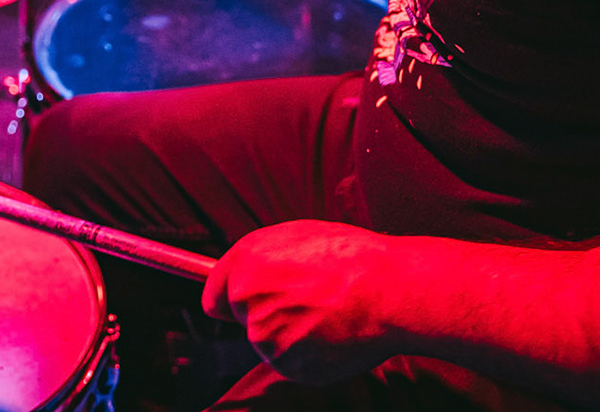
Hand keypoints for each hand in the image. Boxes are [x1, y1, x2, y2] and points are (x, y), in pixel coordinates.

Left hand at [202, 220, 398, 383]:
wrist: (386, 289)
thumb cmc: (352, 257)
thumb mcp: (299, 236)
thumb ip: (263, 259)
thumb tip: (253, 273)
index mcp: (246, 261)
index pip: (214, 296)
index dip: (230, 302)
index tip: (239, 307)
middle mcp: (247, 298)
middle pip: (244, 320)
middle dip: (267, 316)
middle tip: (307, 303)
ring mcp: (265, 335)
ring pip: (270, 343)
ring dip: (291, 336)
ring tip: (327, 315)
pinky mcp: (287, 364)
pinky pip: (293, 363)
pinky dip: (309, 355)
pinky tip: (332, 334)